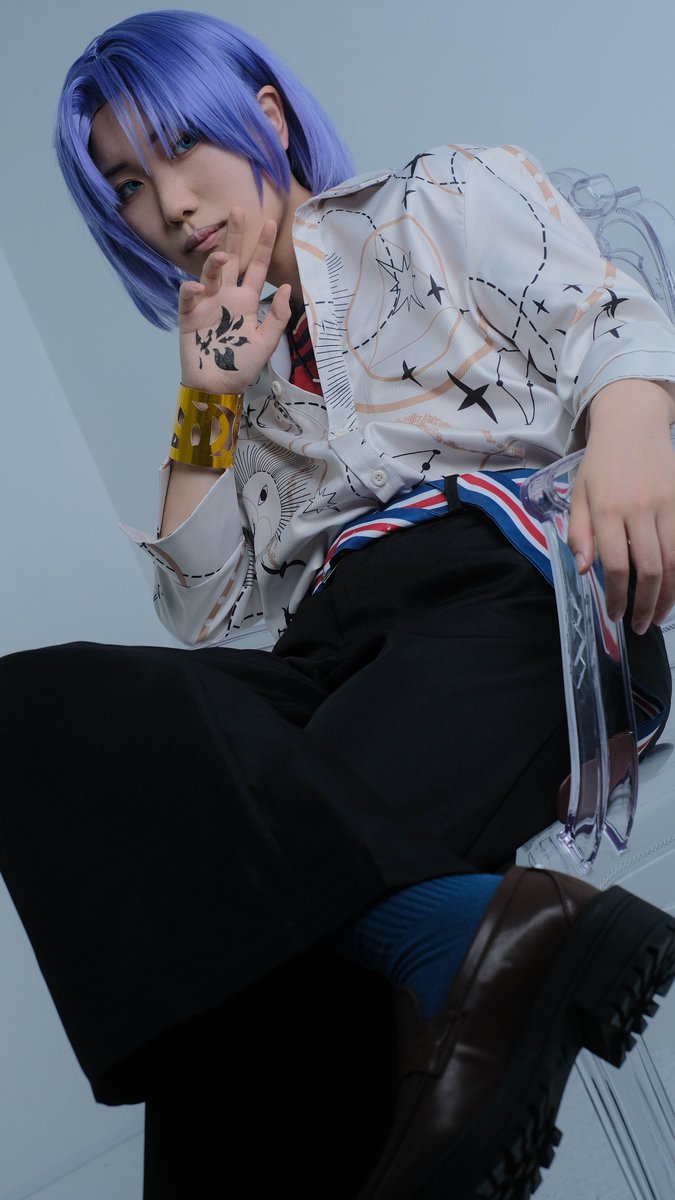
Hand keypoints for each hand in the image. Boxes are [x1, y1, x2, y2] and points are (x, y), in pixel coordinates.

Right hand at [178, 208, 291, 393]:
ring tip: (221, 254)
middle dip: (235, 236)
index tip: (272, 223)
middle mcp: (226, 296)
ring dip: (214, 262)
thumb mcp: (266, 342)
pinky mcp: (189, 315)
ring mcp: (206, 303)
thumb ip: (277, 316)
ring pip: (210, 273)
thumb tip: (284, 287)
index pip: (257, 268)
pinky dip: (191, 290)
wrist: (217, 385)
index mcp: (245, 300)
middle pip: (231, 259)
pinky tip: (199, 289)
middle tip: (238, 210)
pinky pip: (188, 296)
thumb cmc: (242, 365)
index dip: (263, 246)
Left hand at [567, 380, 674, 633]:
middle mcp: (640, 508)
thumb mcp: (578, 495)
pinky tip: (674, 589)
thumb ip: (579, 533)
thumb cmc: (600, 463)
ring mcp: (666, 504)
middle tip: (640, 626)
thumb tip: (585, 571)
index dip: (618, 597)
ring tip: (659, 616)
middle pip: (650, 569)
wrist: (632, 423)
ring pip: (674, 561)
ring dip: (668, 595)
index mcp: (607, 509)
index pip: (617, 566)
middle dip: (646, 605)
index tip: (615, 615)